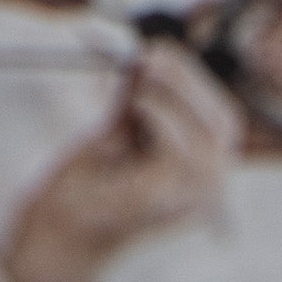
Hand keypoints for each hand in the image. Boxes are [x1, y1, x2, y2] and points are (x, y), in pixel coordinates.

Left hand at [1, 41, 241, 281]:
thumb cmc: (89, 185)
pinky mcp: (167, 202)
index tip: (159, 50)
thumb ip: (137, 95)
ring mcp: (191, 201)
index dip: (195, 81)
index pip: (224, 120)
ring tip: (137, 86)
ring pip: (208, 136)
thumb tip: (146, 50)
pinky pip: (179, 151)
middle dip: (187, 81)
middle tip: (150, 54)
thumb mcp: (120, 129)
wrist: (57, 231)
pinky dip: (160, 116)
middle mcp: (208, 190)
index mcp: (204, 172)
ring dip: (173, 95)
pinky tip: (134, 107)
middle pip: (224, 123)